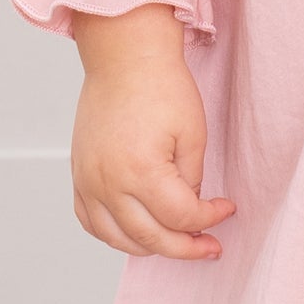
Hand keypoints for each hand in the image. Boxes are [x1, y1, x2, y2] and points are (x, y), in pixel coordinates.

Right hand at [68, 4, 236, 260]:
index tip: (225, 210)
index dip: (209, 219)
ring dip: (149, 246)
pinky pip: (90, 221)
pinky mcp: (79, 174)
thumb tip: (187, 209)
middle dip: (184, 246)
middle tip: (208, 245)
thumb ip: (191, 180)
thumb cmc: (161, 85)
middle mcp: (109, 183)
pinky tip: (134, 231)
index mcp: (141, 171)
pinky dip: (112, 234)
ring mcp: (88, 181)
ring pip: (117, 239)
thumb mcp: (193, 133)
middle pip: (149, 238)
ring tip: (175, 241)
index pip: (180, 217)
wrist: (125, 57)